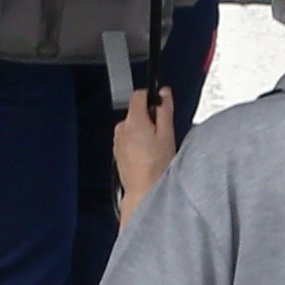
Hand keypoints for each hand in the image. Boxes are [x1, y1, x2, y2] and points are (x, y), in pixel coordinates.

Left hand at [111, 84, 176, 206]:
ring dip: (143, 131)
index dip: (152, 97)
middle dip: (150, 118)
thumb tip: (164, 93)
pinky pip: (128, 138)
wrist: (144, 190)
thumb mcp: (167, 134)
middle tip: (162, 133)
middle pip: (136, 111)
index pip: (139, 95)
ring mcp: (117, 140)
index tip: (161, 105)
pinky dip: (137, 142)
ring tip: (155, 147)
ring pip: (132, 125)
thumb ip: (165, 110)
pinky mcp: (117, 150)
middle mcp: (122, 128)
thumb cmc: (156, 166)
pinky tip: (147, 155)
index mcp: (134, 120)